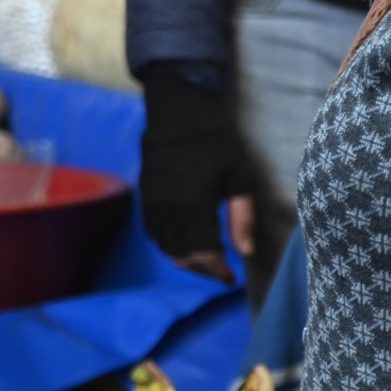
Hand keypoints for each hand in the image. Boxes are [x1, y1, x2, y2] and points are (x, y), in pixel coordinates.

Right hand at [136, 67, 260, 283]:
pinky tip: (183, 240)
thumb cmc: (218, 143)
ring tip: (204, 257)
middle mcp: (168, 208)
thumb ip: (243, 217)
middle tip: (220, 269)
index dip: (216, 270)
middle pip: (180, 254)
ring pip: (163, 245)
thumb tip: (245, 252)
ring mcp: (152, 202)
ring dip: (183, 257)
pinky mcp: (145, 195)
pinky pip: (151, 230)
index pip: (203, 252)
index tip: (230, 276)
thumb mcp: (240, 178)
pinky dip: (166, 243)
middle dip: (201, 268)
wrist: (178, 113)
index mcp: (194, 206)